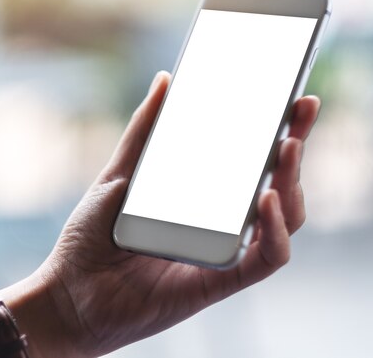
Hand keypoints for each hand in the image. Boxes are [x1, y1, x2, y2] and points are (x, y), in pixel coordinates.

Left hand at [0, 71, 320, 357]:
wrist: (71, 293)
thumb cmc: (91, 237)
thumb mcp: (118, 175)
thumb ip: (144, 132)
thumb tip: (166, 80)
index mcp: (203, 198)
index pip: (253, 164)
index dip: (281, 133)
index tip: (296, 99)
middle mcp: (221, 224)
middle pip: (278, 187)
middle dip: (297, 149)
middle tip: (302, 112)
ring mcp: (224, 251)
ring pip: (284, 221)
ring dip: (293, 184)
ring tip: (286, 148)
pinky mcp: (221, 281)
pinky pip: (267, 259)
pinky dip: (275, 230)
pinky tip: (266, 198)